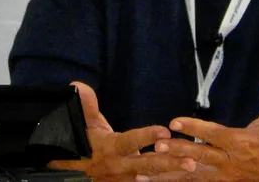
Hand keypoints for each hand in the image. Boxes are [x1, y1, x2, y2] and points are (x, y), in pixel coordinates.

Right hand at [47, 81, 197, 181]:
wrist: (68, 171)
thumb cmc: (79, 142)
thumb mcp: (82, 123)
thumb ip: (86, 105)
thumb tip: (79, 86)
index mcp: (110, 148)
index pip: (131, 141)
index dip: (147, 135)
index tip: (165, 130)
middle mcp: (119, 166)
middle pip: (147, 164)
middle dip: (169, 163)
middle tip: (190, 161)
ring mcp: (123, 180)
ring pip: (150, 177)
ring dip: (170, 174)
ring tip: (191, 170)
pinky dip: (160, 180)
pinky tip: (178, 178)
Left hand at [151, 78, 258, 181]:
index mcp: (239, 142)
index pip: (212, 134)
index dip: (193, 128)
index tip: (174, 122)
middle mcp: (228, 161)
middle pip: (199, 156)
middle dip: (177, 152)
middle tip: (157, 148)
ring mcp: (224, 177)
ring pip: (193, 176)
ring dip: (169, 175)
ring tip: (145, 174)